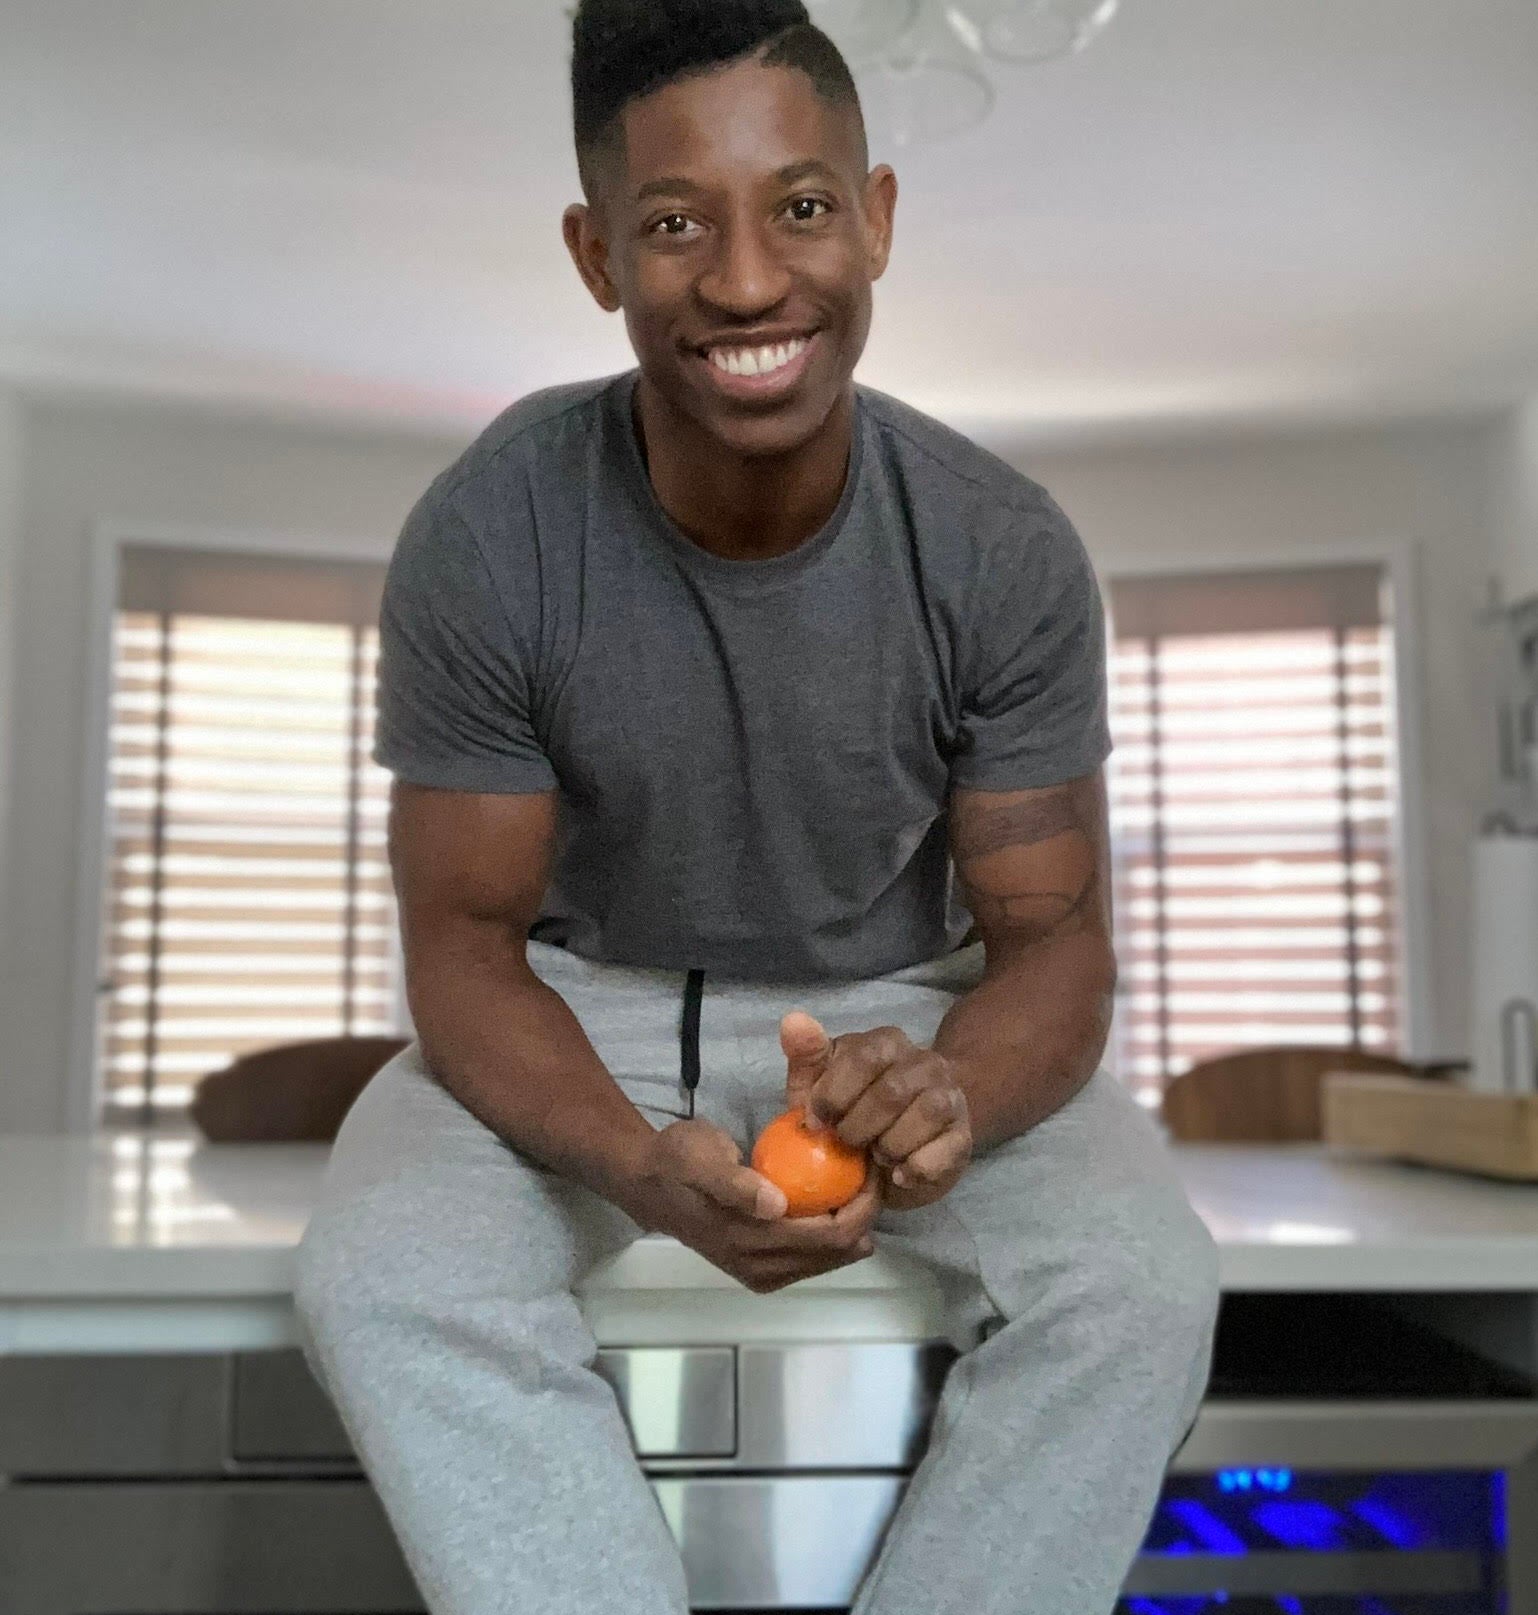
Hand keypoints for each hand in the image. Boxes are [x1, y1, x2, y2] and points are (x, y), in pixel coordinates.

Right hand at [620, 1118, 881, 1293]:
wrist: (645, 1183)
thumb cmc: (676, 1160)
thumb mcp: (700, 1157)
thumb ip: (735, 1183)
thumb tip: (776, 1205)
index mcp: (748, 1240)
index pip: (829, 1236)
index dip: (862, 1207)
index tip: (874, 1168)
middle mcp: (758, 1267)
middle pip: (836, 1253)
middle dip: (865, 1216)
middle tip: (875, 1174)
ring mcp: (758, 1272)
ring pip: (827, 1261)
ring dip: (852, 1228)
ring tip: (862, 1187)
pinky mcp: (758, 1269)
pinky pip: (811, 1259)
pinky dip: (832, 1236)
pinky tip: (836, 1206)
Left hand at [781, 1014, 972, 1210]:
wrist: (902, 1144)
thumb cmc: (851, 1110)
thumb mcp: (819, 1084)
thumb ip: (805, 1054)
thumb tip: (794, 1020)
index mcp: (886, 1043)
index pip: (863, 1058)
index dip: (834, 1095)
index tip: (816, 1123)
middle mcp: (924, 1062)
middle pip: (892, 1091)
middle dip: (858, 1127)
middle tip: (846, 1144)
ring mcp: (950, 1097)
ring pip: (926, 1113)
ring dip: (890, 1145)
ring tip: (876, 1156)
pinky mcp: (963, 1137)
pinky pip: (944, 1150)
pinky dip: (915, 1167)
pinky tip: (898, 1174)